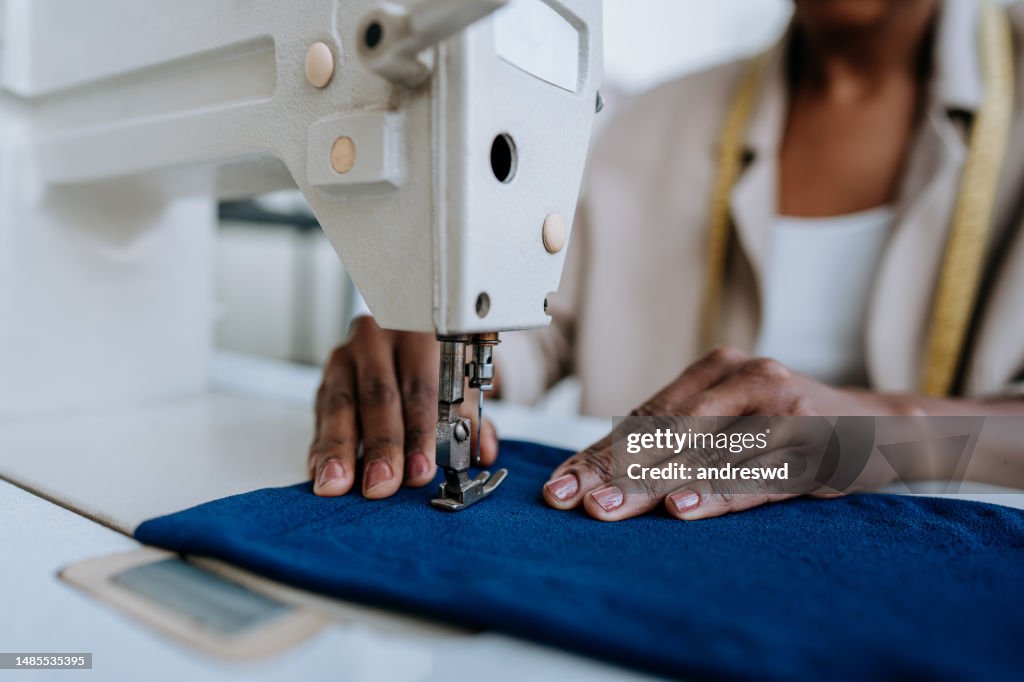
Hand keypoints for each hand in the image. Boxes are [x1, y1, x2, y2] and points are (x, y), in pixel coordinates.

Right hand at [310, 316, 498, 498]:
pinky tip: (318, 471)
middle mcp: (377, 341)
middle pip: (378, 397)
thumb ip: (471, 419)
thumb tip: (482, 451)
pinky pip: (319, 414)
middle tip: (381, 485)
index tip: (420, 470)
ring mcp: (345, 358)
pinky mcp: (324, 381)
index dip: (421, 433)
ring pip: (340, 404)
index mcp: (418, 336)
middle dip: (381, 446)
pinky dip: (319, 445)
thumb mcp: (461, 385)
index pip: (421, 388)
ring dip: (339, 449)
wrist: (405, 344)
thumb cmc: (437, 370)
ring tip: (336, 483)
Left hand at [543, 347, 920, 520]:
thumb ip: (682, 433)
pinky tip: (683, 507)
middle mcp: (750, 380)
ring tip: (608, 508)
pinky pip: (758, 476)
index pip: (647, 414)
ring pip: (706, 454)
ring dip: (652, 485)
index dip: (600, 451)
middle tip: (571, 498)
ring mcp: (786, 412)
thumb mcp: (734, 415)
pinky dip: (718, 493)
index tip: (561, 483)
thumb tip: (605, 468)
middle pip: (668, 431)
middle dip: (614, 469)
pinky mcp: (816, 449)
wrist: (882, 425)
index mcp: (720, 368)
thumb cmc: (790, 424)